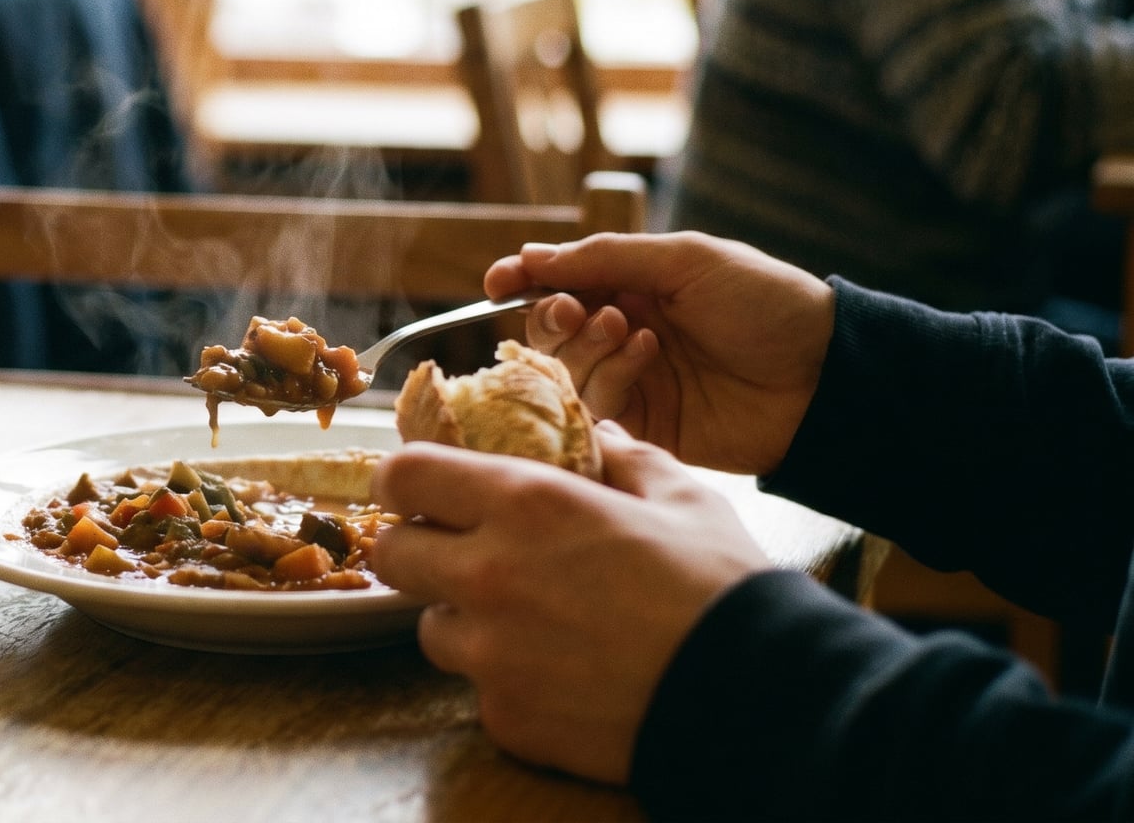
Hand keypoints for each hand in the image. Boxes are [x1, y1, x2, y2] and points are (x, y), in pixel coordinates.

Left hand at [370, 425, 769, 785]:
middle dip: (419, 548)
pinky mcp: (507, 717)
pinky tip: (561, 673)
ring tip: (526, 619)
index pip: (403, 476)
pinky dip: (506, 680)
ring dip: (463, 618)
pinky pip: (479, 690)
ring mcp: (492, 655)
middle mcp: (489, 576)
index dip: (404, 480)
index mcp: (526, 504)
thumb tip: (596, 431)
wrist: (755, 697)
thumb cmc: (720, 585)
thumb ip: (623, 455)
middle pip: (393, 554)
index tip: (420, 489)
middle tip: (463, 553)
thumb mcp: (681, 496)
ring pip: (432, 628)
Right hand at [485, 231, 834, 476]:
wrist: (823, 376)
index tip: (499, 281)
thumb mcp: (686, 259)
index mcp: (632, 287)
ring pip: (563, 372)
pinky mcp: (643, 428)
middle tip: (578, 310)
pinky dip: (609, 379)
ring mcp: (632, 383)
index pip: (555, 284)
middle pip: (548, 332)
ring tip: (633, 331)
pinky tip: (647, 359)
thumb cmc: (766, 303)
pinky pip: (594, 409)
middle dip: (552, 317)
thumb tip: (531, 257)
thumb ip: (606, 258)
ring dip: (586, 347)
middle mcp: (621, 334)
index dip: (521, 281)